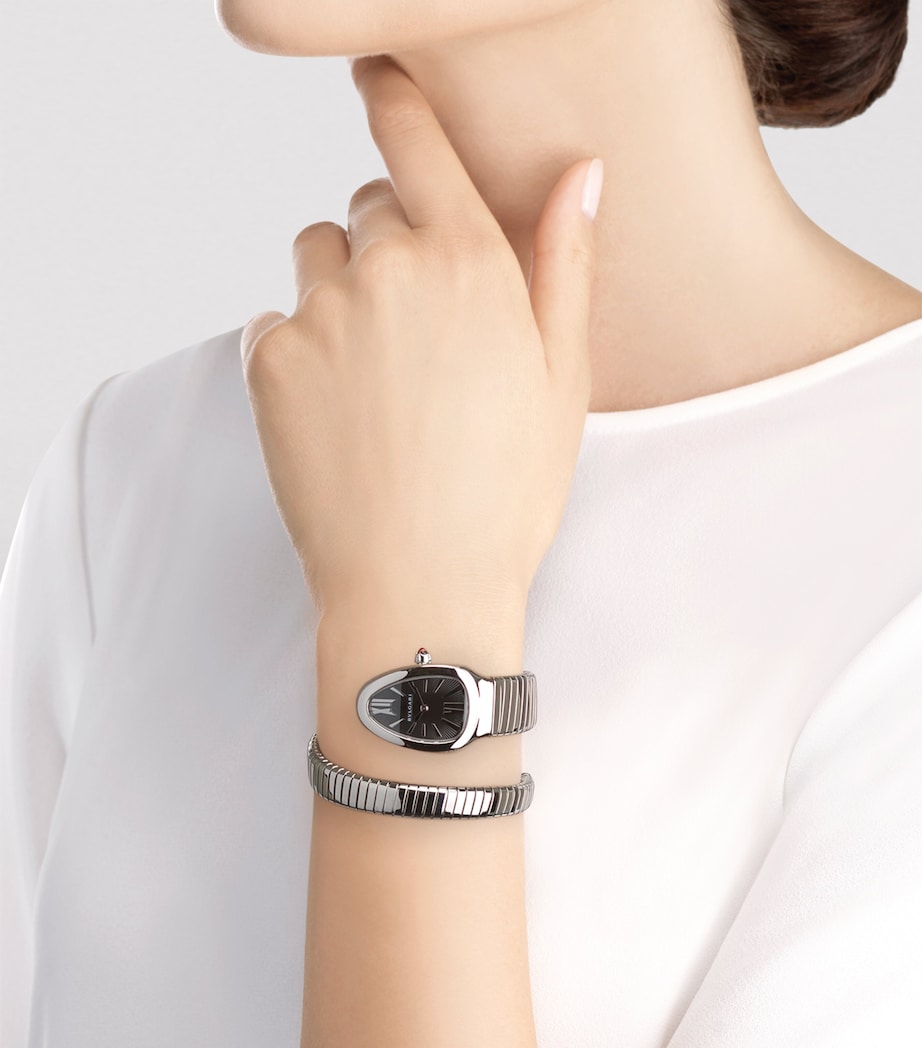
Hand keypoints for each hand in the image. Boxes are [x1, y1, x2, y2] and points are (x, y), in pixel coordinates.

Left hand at [240, 53, 601, 620]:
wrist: (419, 584)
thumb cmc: (504, 493)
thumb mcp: (563, 380)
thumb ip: (564, 264)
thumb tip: (581, 173)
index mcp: (466, 263)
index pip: (415, 143)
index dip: (394, 100)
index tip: (375, 74)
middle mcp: (385, 270)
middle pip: (367, 208)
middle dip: (389, 243)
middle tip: (418, 326)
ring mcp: (319, 313)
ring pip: (316, 258)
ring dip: (341, 289)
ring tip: (376, 373)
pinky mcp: (268, 361)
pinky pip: (276, 319)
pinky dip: (301, 346)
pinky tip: (339, 410)